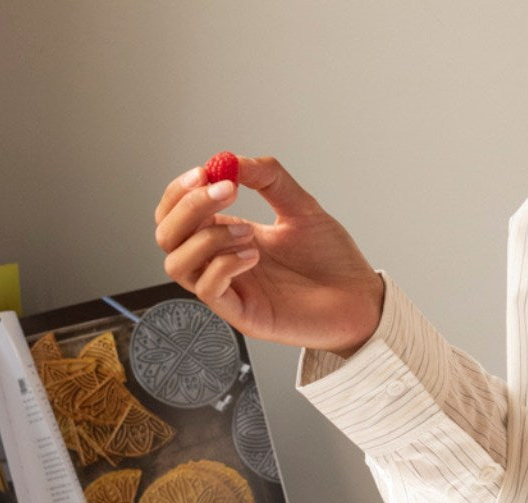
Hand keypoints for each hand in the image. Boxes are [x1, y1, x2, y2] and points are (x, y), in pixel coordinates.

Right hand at [155, 155, 384, 357]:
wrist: (361, 299)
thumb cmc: (332, 262)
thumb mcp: (300, 206)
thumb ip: (269, 178)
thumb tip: (231, 160)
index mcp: (227, 235)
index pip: (176, 213)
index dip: (181, 191)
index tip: (207, 172)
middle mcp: (221, 262)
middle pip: (167, 236)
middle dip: (188, 207)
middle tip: (226, 189)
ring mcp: (229, 290)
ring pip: (177, 264)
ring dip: (206, 238)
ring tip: (249, 232)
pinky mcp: (242, 316)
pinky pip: (208, 290)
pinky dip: (224, 265)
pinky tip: (254, 256)